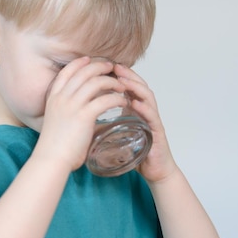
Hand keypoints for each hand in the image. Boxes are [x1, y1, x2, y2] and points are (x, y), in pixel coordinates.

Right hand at [34, 57, 127, 171]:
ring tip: (122, 86)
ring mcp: (72, 105)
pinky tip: (123, 101)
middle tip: (112, 68)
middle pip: (84, 72)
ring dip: (112, 82)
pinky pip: (105, 99)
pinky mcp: (84, 116)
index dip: (80, 63)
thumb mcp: (55, 120)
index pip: (67, 72)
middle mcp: (62, 97)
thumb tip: (79, 110)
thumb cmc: (55, 146)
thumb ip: (66, 111)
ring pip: (96, 82)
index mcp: (53, 97)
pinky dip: (116, 98)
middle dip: (100, 67)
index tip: (90, 60)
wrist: (51, 159)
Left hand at [113, 64, 177, 181]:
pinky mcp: (157, 132)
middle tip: (115, 66)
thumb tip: (80, 120)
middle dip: (127, 75)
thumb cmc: (137, 153)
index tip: (105, 67)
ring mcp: (152, 120)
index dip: (118, 76)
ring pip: (147, 97)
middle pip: (138, 86)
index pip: (128, 87)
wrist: (154, 171)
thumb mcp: (115, 134)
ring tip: (123, 80)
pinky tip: (135, 103)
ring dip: (135, 87)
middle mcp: (145, 111)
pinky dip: (144, 108)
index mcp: (135, 109)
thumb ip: (103, 125)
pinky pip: (152, 117)